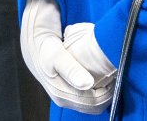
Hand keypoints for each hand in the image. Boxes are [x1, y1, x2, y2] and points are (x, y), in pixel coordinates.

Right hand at [20, 0, 112, 114]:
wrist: (33, 41)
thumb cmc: (44, 47)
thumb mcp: (56, 54)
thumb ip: (71, 69)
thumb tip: (87, 84)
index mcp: (61, 95)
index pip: (93, 103)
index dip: (107, 92)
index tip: (113, 76)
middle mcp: (64, 99)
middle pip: (95, 104)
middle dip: (107, 92)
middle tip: (113, 74)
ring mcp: (66, 96)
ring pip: (93, 101)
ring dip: (103, 90)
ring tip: (107, 74)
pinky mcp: (68, 90)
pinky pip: (89, 95)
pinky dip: (97, 88)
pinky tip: (99, 75)